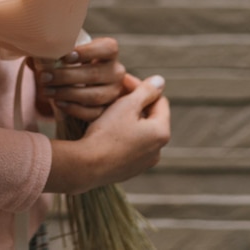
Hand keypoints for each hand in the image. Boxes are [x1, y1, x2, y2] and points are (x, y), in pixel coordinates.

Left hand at [31, 37, 125, 120]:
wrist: (80, 80)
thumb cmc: (71, 61)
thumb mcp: (65, 52)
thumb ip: (51, 52)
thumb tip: (33, 59)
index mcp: (109, 51)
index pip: (108, 48)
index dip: (87, 52)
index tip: (65, 56)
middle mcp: (116, 71)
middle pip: (94, 74)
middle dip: (66, 76)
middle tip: (45, 77)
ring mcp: (114, 92)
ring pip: (94, 96)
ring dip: (67, 93)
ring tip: (47, 90)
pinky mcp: (108, 109)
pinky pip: (93, 113)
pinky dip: (74, 109)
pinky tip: (58, 102)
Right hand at [45, 75, 170, 193]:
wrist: (88, 165)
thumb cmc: (107, 133)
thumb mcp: (126, 105)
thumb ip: (145, 91)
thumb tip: (160, 80)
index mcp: (161, 132)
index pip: (159, 100)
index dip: (141, 86)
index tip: (121, 81)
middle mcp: (158, 150)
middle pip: (150, 116)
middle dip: (133, 101)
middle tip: (113, 92)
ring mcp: (144, 162)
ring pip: (139, 131)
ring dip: (128, 117)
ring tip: (108, 108)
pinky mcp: (130, 169)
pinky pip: (130, 145)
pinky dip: (122, 133)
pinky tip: (106, 127)